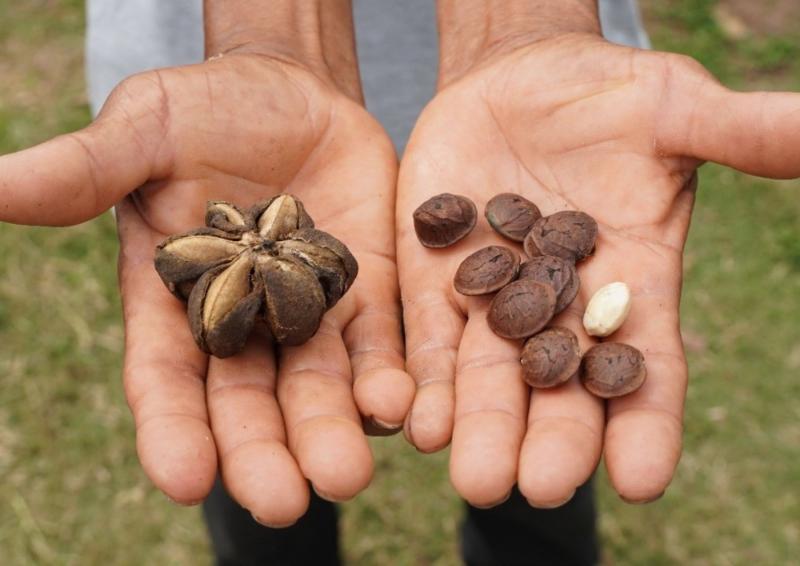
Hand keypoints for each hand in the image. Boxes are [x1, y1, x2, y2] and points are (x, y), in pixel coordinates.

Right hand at [0, 43, 413, 523]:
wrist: (294, 93)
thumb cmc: (206, 109)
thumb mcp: (146, 129)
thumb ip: (87, 169)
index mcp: (175, 300)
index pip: (166, 379)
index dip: (171, 429)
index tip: (183, 479)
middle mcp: (242, 323)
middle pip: (249, 403)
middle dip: (263, 453)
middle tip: (283, 503)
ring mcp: (308, 313)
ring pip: (318, 388)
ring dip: (332, 432)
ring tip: (347, 473)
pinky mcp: (367, 293)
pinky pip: (379, 345)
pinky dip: (387, 378)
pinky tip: (401, 408)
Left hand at [397, 31, 799, 506]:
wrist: (521, 78)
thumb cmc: (609, 95)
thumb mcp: (674, 107)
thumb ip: (738, 132)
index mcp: (632, 284)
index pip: (646, 366)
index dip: (647, 422)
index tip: (642, 480)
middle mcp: (563, 308)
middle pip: (561, 388)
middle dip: (554, 439)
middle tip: (542, 489)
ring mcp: (495, 298)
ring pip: (490, 377)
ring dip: (482, 429)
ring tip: (474, 480)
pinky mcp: (439, 278)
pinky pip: (432, 338)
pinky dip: (426, 381)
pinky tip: (419, 424)